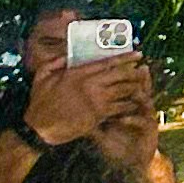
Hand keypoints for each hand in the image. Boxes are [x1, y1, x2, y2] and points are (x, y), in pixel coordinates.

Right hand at [27, 46, 158, 172]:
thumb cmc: (40, 102)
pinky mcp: (97, 117)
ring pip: (123, 92)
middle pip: (121, 76)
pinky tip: (134, 104)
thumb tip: (67, 55)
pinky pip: (119, 109)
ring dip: (135, 88)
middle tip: (144, 69)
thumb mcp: (42, 75)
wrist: (40, 128)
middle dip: (135, 71)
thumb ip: (55, 62)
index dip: (126, 58)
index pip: (108, 63)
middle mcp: (90, 86)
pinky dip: (128, 106)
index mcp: (79, 73)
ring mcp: (95, 102)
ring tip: (143, 85)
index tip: (138, 54)